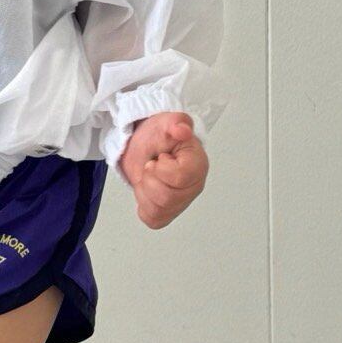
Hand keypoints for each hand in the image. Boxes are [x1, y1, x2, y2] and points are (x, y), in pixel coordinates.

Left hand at [118, 112, 208, 229]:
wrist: (144, 145)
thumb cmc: (158, 135)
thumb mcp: (165, 122)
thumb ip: (176, 122)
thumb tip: (183, 129)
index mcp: (198, 165)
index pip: (180, 178)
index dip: (162, 167)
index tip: (160, 157)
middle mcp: (193, 187)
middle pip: (167, 198)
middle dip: (150, 179)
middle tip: (151, 165)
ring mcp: (181, 202)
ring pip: (158, 210)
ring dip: (144, 190)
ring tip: (150, 176)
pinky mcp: (167, 213)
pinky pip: (153, 219)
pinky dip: (143, 204)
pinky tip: (147, 189)